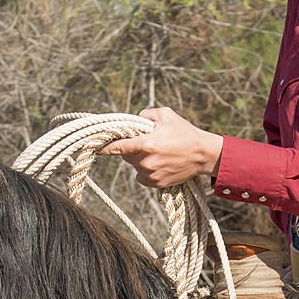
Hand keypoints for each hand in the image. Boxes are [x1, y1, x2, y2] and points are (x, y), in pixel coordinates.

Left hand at [102, 107, 223, 187]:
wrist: (203, 155)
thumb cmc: (185, 133)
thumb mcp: (166, 115)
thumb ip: (146, 114)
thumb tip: (134, 120)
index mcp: (146, 144)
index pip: (118, 147)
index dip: (105, 146)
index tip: (95, 146)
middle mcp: (146, 162)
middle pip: (126, 154)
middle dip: (131, 147)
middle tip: (147, 141)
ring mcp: (151, 174)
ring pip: (135, 165)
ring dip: (140, 158)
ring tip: (159, 152)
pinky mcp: (156, 184)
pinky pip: (142, 177)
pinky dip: (146, 170)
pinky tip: (160, 163)